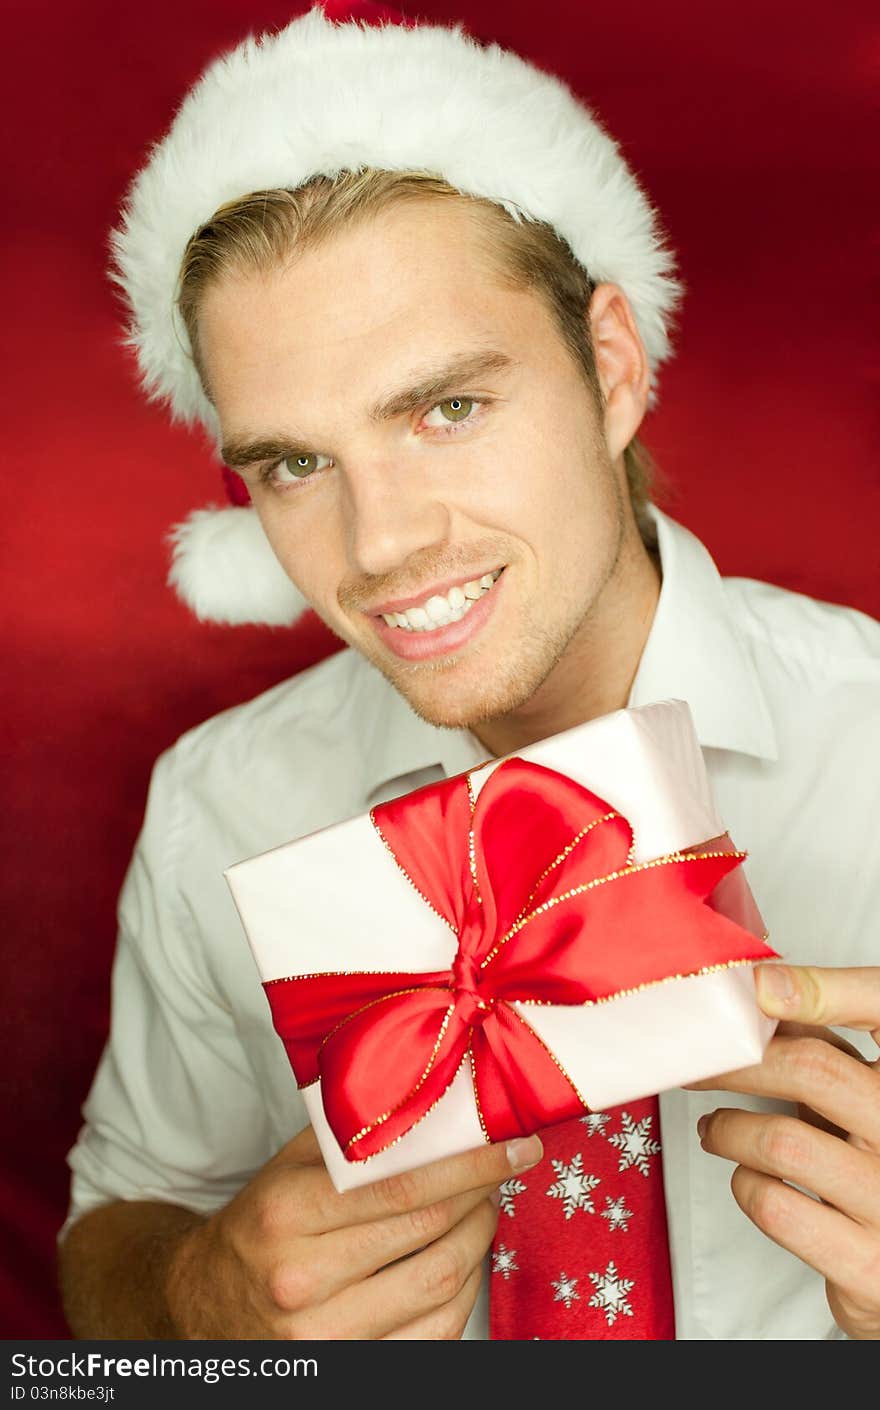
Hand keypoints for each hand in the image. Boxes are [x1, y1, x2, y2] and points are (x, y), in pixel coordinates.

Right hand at [165, 1124, 542, 1339]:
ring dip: (479, 1239)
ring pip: (439, 1283)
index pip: (403, 1185)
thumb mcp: (284, 1168)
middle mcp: (303, 1278)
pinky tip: (464, 1259)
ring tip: (485, 1208)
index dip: (471, 1165)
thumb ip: (345, 1132)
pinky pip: (434, 1333)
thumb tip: (421, 1092)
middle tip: (504, 1167)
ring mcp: (326, 1334)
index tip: (514, 1146)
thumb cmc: (256, 1228)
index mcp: (286, 1214)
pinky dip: (464, 1292)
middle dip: (482, 1194)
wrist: (201, 1308)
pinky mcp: (349, 1368)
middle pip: (429, 1231)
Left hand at [689, 963, 879, 1339]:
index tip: (758, 987)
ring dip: (730, 1130)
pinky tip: (751, 1180)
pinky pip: (780, 1209)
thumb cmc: (877, 1161)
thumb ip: (827, 1044)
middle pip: (813, 1070)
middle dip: (737, 1062)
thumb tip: (755, 994)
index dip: (822, 990)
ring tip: (715, 1129)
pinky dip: (749, 1187)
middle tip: (700, 1065)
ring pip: (783, 1142)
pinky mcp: (867, 1263)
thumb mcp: (865, 1092)